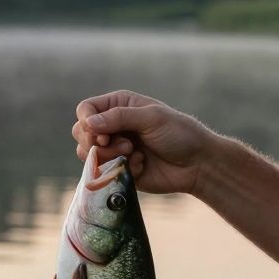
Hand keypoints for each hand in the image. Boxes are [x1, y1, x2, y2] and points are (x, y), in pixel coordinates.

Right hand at [72, 90, 210, 195]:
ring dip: (108, 156)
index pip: (86, 110)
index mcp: (119, 105)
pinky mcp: (119, 170)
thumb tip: (88, 123)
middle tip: (123, 145)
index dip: (87, 122)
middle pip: (81, 133)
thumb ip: (119, 117)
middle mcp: (113, 126)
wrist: (197, 164)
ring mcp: (115, 148)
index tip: (102, 134)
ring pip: (87, 155)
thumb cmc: (179, 134)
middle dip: (95, 142)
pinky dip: (121, 170)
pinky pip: (104, 173)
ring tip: (132, 153)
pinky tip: (142, 165)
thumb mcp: (152, 118)